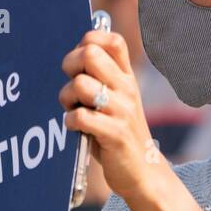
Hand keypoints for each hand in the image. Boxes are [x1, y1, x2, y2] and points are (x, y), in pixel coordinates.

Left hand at [59, 29, 162, 202]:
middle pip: (90, 54)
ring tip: (74, 109)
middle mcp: (127, 88)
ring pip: (80, 85)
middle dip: (71, 65)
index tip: (81, 62)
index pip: (112, 40)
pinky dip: (71, 122)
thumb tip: (75, 54)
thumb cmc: (120, 131)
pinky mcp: (115, 134)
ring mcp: (122, 110)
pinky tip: (77, 127)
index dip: (89, 41)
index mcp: (127, 76)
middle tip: (73, 86)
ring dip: (67, 98)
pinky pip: (80, 117)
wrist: (143, 171)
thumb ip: (102, 76)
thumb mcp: (118, 98)